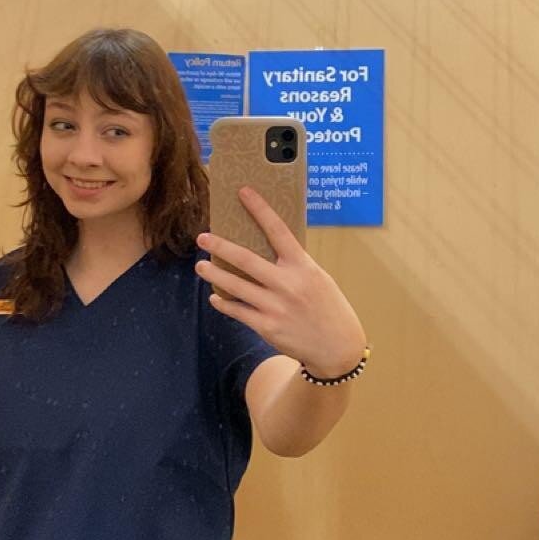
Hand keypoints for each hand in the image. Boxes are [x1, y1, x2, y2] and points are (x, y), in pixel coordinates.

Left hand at [194, 186, 367, 377]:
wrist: (338, 347)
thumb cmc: (329, 308)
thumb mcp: (318, 279)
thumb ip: (294, 265)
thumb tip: (268, 250)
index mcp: (303, 266)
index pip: (278, 230)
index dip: (260, 209)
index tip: (243, 192)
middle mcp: (288, 284)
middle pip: (246, 259)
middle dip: (221, 246)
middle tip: (202, 237)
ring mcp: (275, 306)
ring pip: (235, 286)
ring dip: (214, 274)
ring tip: (201, 266)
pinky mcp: (267, 327)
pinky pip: (238, 311)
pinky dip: (224, 303)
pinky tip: (215, 297)